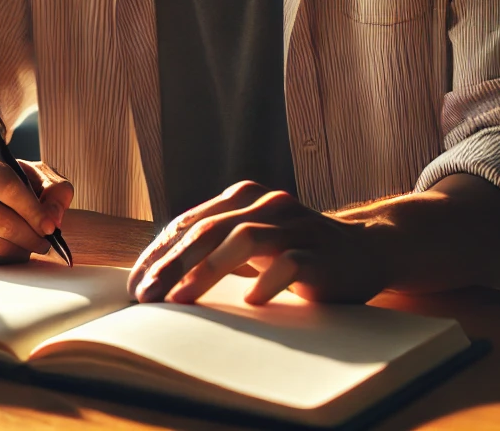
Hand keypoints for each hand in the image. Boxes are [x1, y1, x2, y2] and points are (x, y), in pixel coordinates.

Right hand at [0, 145, 72, 265]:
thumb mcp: (26, 172)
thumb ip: (53, 188)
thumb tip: (54, 219)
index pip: (8, 188)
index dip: (35, 211)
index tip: (51, 227)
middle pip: (2, 222)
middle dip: (32, 236)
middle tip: (45, 241)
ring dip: (21, 250)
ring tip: (27, 243)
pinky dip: (5, 260)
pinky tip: (8, 249)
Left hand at [127, 181, 390, 305]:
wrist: (365, 250)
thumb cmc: (294, 250)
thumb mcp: (249, 242)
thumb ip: (211, 246)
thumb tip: (155, 275)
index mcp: (242, 198)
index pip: (188, 224)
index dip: (158, 254)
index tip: (135, 285)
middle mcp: (266, 205)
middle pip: (209, 230)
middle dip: (172, 264)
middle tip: (147, 296)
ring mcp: (295, 225)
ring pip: (243, 240)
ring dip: (207, 271)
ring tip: (181, 300)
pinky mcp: (320, 251)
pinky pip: (290, 263)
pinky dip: (267, 280)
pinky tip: (251, 302)